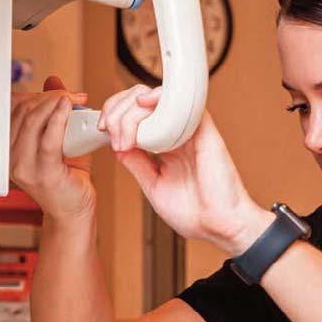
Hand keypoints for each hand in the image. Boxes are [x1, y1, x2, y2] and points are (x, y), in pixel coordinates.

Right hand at [9, 76, 95, 220]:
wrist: (73, 212)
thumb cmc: (68, 180)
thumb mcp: (58, 138)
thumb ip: (54, 111)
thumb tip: (54, 81)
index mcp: (9, 148)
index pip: (14, 109)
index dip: (37, 94)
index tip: (60, 92)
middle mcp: (12, 157)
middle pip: (24, 111)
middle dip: (50, 96)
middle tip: (73, 95)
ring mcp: (24, 166)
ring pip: (33, 120)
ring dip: (55, 103)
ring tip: (74, 100)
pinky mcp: (43, 173)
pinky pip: (47, 138)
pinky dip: (58, 118)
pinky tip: (69, 108)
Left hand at [98, 84, 271, 254]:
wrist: (218, 225)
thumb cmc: (192, 213)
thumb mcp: (152, 185)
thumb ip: (135, 162)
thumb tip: (115, 143)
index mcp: (164, 146)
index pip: (135, 115)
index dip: (114, 115)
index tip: (102, 130)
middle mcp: (175, 134)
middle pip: (140, 101)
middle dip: (116, 110)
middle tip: (110, 132)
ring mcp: (188, 130)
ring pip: (155, 97)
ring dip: (130, 107)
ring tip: (123, 133)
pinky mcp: (202, 129)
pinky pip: (181, 101)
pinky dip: (159, 96)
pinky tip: (144, 104)